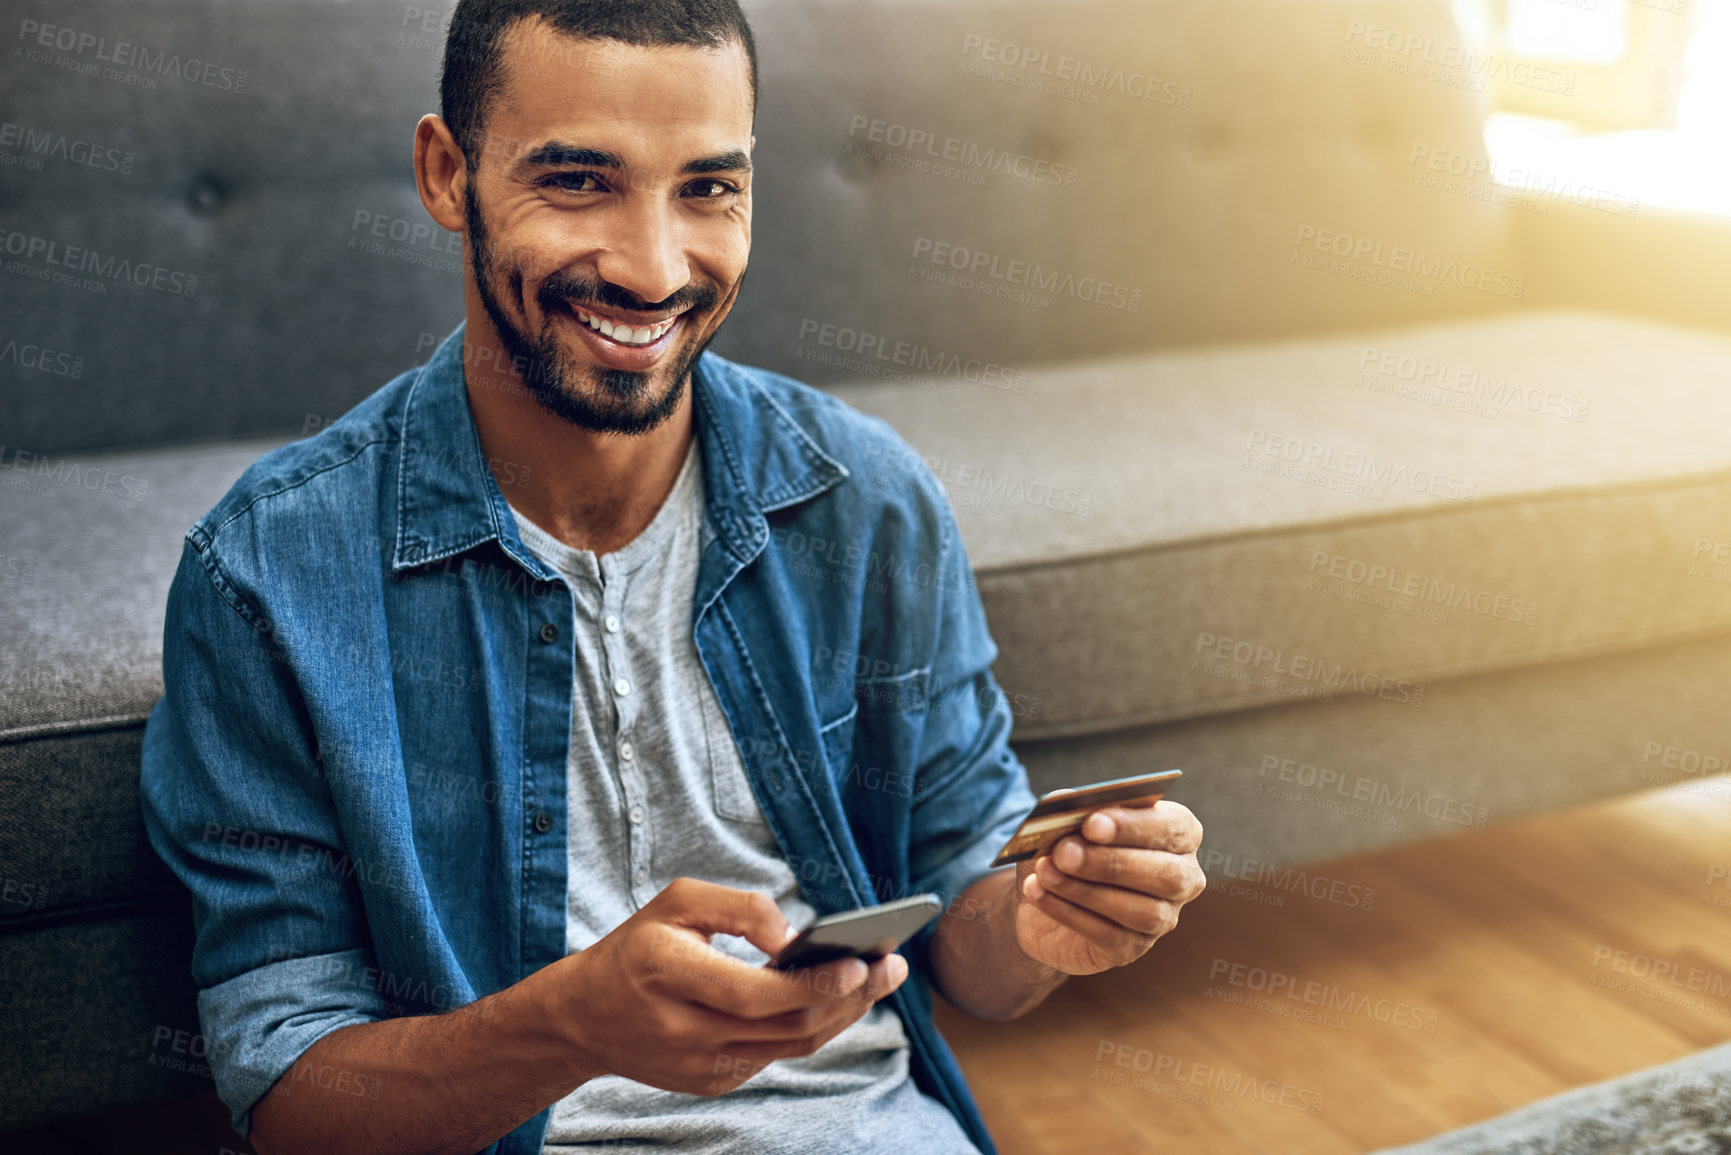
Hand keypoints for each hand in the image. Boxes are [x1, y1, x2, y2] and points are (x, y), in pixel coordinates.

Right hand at [550, 878, 908, 1095]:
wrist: (582, 1018)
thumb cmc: (637, 947)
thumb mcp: (676, 902)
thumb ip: (740, 909)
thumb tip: (796, 938)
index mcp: (668, 976)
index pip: (756, 993)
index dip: (814, 982)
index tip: (862, 961)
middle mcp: (684, 1032)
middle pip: (787, 1025)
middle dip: (849, 996)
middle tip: (892, 965)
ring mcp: (699, 1067)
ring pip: (791, 1046)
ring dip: (841, 1013)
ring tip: (877, 979)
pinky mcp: (711, 1083)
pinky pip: (775, 1055)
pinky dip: (811, 1026)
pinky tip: (838, 998)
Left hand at [1013, 800, 1205, 974]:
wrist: (1041, 892)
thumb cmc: (1066, 845)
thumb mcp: (1066, 820)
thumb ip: (1072, 807)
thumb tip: (1067, 802)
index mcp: (1178, 834)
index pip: (1175, 827)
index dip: (1135, 826)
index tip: (1092, 824)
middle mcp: (1182, 878)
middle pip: (1166, 875)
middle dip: (1111, 863)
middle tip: (1064, 852)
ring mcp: (1162, 919)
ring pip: (1141, 911)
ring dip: (1085, 890)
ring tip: (1045, 871)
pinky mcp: (1132, 949)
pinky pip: (1108, 935)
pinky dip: (1067, 912)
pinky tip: (1038, 892)